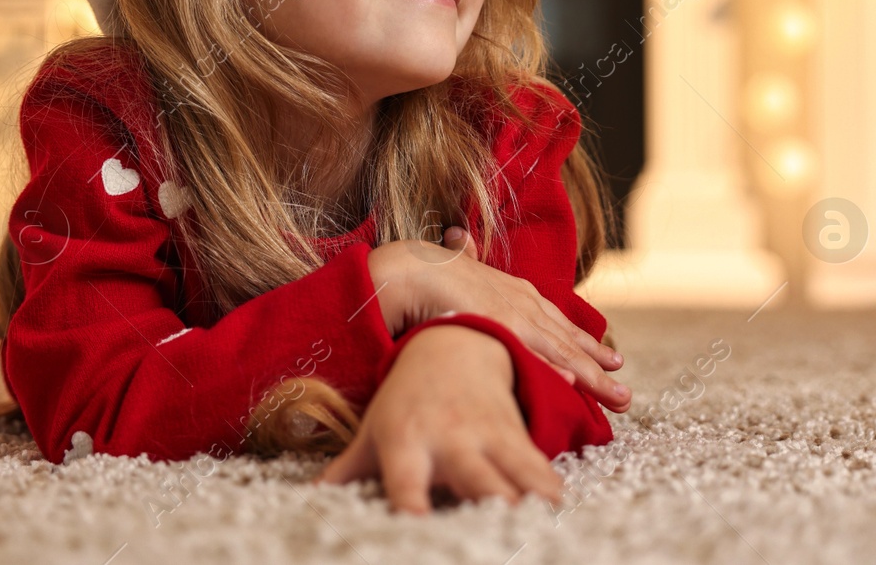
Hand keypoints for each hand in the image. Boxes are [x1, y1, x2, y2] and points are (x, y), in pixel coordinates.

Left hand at [313, 323, 563, 513]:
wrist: (455, 340)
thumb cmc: (406, 396)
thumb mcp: (374, 429)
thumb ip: (347, 470)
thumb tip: (311, 501)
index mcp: (406, 443)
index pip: (406, 487)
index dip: (414, 511)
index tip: (420, 533)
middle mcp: (450, 440)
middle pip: (476, 481)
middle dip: (493, 507)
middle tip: (505, 535)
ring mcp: (487, 434)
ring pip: (520, 472)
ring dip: (535, 501)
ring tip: (546, 529)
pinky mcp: (517, 430)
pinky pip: (542, 462)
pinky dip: (554, 486)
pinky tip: (563, 511)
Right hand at [367, 230, 629, 413]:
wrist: (411, 266)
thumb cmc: (430, 270)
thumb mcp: (455, 265)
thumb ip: (463, 258)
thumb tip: (456, 237)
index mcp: (515, 293)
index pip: (558, 323)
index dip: (584, 344)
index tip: (609, 360)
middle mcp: (523, 304)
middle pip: (569, 342)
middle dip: (599, 369)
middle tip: (624, 396)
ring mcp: (514, 316)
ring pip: (561, 353)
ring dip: (592, 378)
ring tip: (618, 399)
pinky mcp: (499, 329)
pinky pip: (531, 356)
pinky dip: (554, 369)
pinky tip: (574, 384)